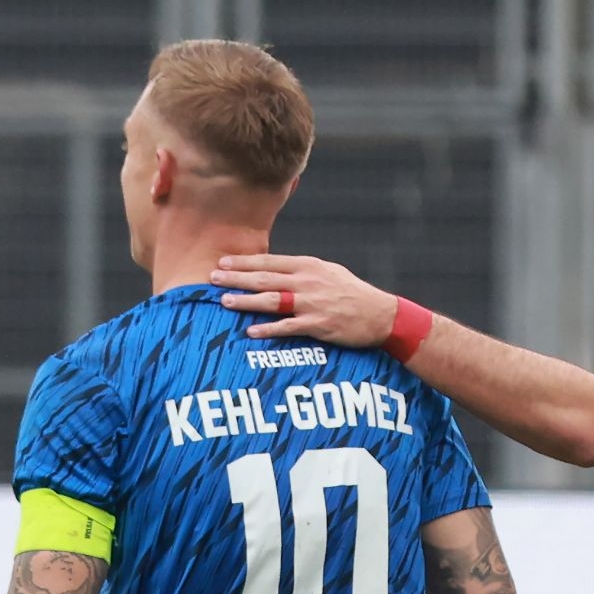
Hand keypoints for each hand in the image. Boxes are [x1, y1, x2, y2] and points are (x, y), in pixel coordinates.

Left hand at [210, 254, 399, 346]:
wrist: (380, 314)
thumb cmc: (352, 293)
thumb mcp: (328, 272)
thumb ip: (302, 270)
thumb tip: (277, 269)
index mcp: (308, 266)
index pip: (270, 261)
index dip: (244, 262)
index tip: (223, 262)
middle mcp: (307, 282)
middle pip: (265, 278)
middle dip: (236, 278)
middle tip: (213, 277)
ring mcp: (311, 304)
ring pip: (271, 301)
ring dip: (246, 301)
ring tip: (224, 301)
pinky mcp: (317, 326)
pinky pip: (287, 328)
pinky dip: (268, 330)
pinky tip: (251, 331)